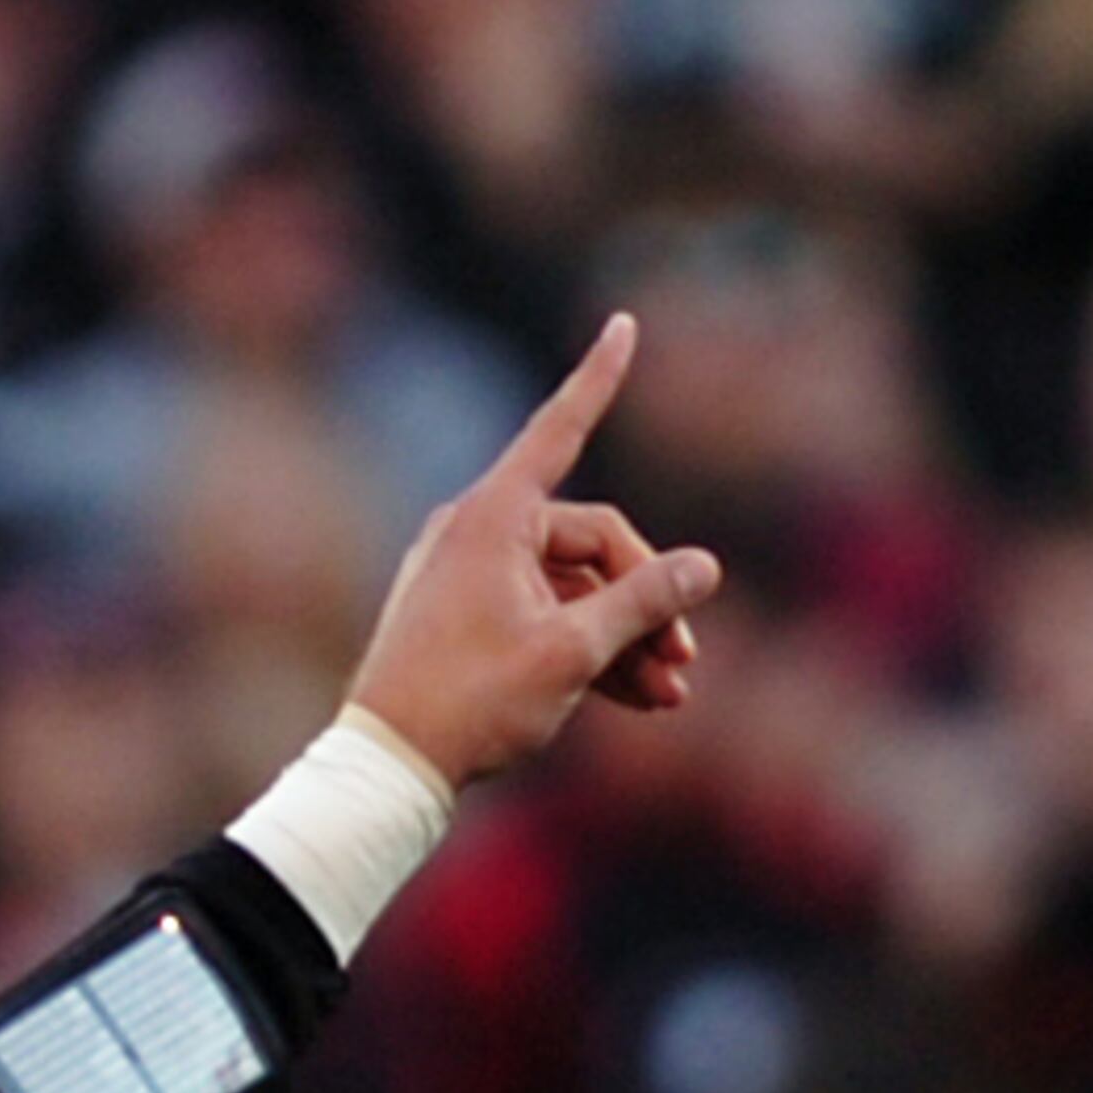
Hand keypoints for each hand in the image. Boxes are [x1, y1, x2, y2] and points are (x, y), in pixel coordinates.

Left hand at [342, 316, 719, 785]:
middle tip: (686, 658)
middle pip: (591, 543)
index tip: (624, 323)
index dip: (599, 377)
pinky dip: (588, 653)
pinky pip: (543, 619)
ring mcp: (469, 579)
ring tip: (670, 694)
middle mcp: (477, 534)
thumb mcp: (572, 651)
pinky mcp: (466, 623)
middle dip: (646, 601)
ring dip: (625, 639)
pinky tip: (639, 700)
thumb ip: (643, 602)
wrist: (387, 769)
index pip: (561, 428)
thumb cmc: (470, 702)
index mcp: (493, 517)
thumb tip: (704, 565)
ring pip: (572, 591)